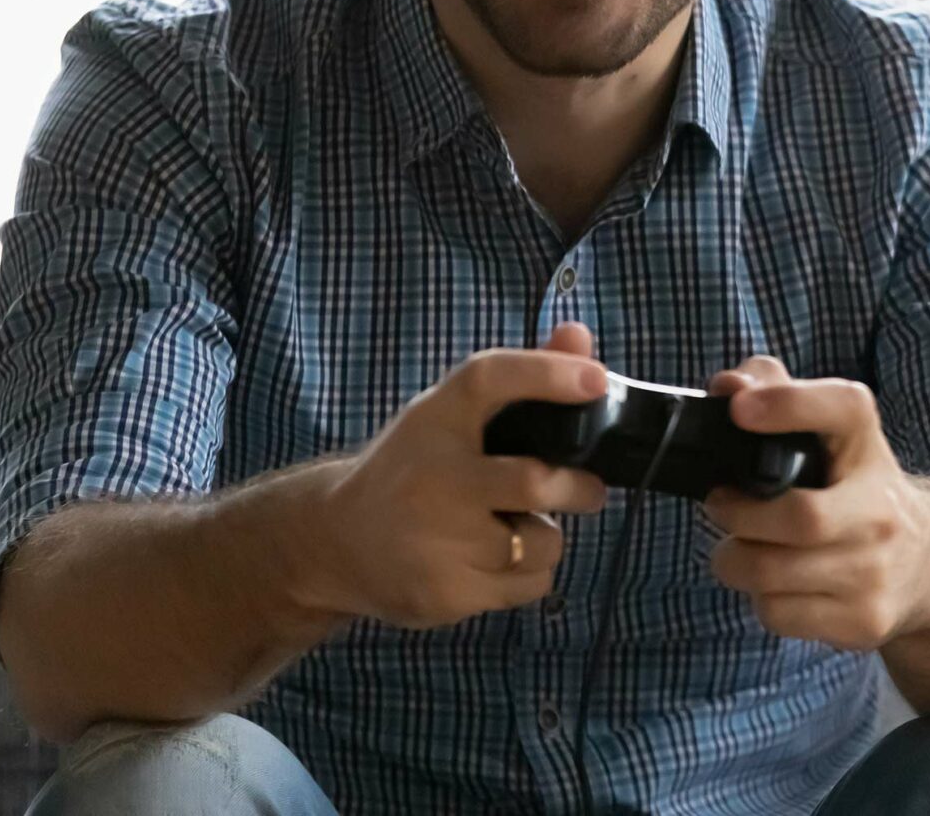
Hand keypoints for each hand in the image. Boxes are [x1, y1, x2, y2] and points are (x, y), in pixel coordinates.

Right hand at [306, 322, 610, 628]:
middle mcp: (435, 476)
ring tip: (511, 528)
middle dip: (579, 489)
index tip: (596, 379)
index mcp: (436, 418)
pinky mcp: (445, 594)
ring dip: (543, 537)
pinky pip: (528, 586)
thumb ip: (522, 378)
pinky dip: (526, 575)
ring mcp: (437, 541)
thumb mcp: (451, 416)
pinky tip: (489, 562)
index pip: (489, 378)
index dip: (546, 374)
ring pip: (542, 543)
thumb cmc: (412, 470)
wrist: (333, 541)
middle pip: (534, 482)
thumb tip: (580, 335)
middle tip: (586, 489)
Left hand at [700, 356, 929, 650]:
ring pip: (772, 573)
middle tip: (721, 506)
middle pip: (801, 518)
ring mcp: (875, 570)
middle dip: (738, 515)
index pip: (843, 407)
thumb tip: (727, 386)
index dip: (788, 403)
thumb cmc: (856, 490)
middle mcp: (881, 508)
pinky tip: (776, 584)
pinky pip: (777, 613)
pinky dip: (760, 598)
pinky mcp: (863, 620)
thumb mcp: (833, 436)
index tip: (740, 409)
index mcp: (867, 446)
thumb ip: (777, 394)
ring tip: (740, 549)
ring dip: (735, 560)